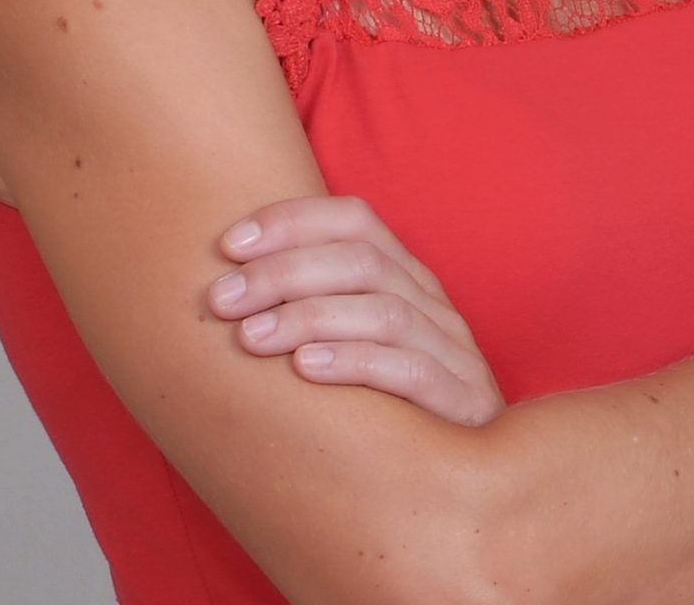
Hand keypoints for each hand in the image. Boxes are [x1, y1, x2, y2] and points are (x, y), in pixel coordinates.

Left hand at [208, 193, 506, 427]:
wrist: (473, 474)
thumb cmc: (390, 405)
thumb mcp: (355, 341)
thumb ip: (310, 307)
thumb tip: (220, 288)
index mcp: (405, 275)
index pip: (354, 219)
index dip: (292, 221)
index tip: (228, 244)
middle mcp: (431, 302)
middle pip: (360, 260)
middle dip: (282, 272)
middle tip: (220, 300)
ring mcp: (453, 350)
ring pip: (384, 310)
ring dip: (308, 317)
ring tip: (249, 338)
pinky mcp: (464, 402)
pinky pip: (412, 372)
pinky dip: (355, 363)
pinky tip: (305, 370)